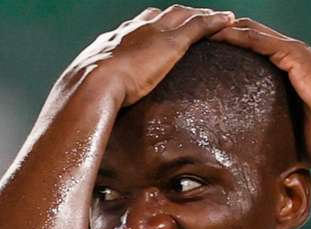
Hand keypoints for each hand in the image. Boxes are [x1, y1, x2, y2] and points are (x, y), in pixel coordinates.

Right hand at [44, 6, 234, 113]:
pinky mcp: (171, 43)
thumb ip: (91, 111)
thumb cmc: (82, 101)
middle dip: (174, 17)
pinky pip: (199, 26)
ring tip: (216, 18)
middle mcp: (131, 32)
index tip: (154, 32)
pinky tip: (229, 20)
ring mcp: (151, 34)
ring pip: (181, 15)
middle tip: (188, 19)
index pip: (130, 30)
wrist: (90, 87)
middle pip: (158, 16)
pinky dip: (215, 21)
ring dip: (199, 15)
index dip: (145, 28)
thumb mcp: (84, 103)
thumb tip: (84, 131)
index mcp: (109, 44)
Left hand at [211, 18, 310, 167]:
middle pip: (246, 36)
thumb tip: (255, 173)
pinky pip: (259, 39)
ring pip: (249, 31)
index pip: (252, 54)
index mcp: (288, 73)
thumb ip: (274, 147)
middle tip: (190, 41)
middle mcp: (289, 57)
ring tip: (196, 32)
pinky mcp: (294, 55)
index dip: (228, 51)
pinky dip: (236, 35)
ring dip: (223, 30)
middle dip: (220, 35)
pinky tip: (215, 35)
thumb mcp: (293, 142)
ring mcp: (292, 53)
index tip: (201, 58)